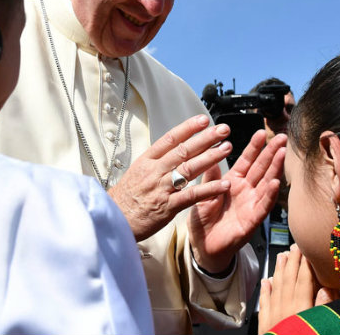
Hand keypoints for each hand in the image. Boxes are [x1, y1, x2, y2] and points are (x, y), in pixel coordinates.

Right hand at [108, 115, 235, 241]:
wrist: (112, 220)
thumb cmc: (124, 199)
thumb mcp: (136, 172)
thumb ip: (155, 162)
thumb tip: (171, 150)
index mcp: (147, 161)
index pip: (170, 139)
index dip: (188, 128)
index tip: (203, 120)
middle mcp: (155, 171)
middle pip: (184, 150)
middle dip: (205, 138)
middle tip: (223, 129)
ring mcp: (162, 188)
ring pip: (190, 168)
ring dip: (211, 157)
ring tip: (226, 148)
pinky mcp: (168, 206)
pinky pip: (192, 195)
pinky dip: (209, 189)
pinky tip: (224, 184)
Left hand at [187, 130, 285, 272]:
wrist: (202, 246)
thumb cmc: (203, 220)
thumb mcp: (202, 193)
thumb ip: (209, 176)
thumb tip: (211, 154)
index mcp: (232, 182)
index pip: (246, 161)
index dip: (254, 147)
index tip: (261, 132)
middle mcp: (245, 191)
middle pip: (261, 168)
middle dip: (271, 152)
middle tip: (281, 137)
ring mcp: (251, 204)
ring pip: (266, 183)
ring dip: (275, 169)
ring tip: (282, 153)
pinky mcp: (251, 221)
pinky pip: (262, 206)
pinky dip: (269, 195)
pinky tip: (275, 183)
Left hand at [258, 245, 334, 333]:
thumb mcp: (321, 328)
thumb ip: (323, 308)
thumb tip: (326, 290)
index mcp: (301, 310)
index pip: (303, 281)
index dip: (306, 265)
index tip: (307, 252)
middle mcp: (286, 310)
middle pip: (288, 280)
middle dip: (292, 262)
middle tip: (294, 247)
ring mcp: (274, 317)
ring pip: (275, 288)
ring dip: (278, 271)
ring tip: (280, 256)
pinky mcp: (265, 327)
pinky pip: (264, 304)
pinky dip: (265, 291)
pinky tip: (266, 281)